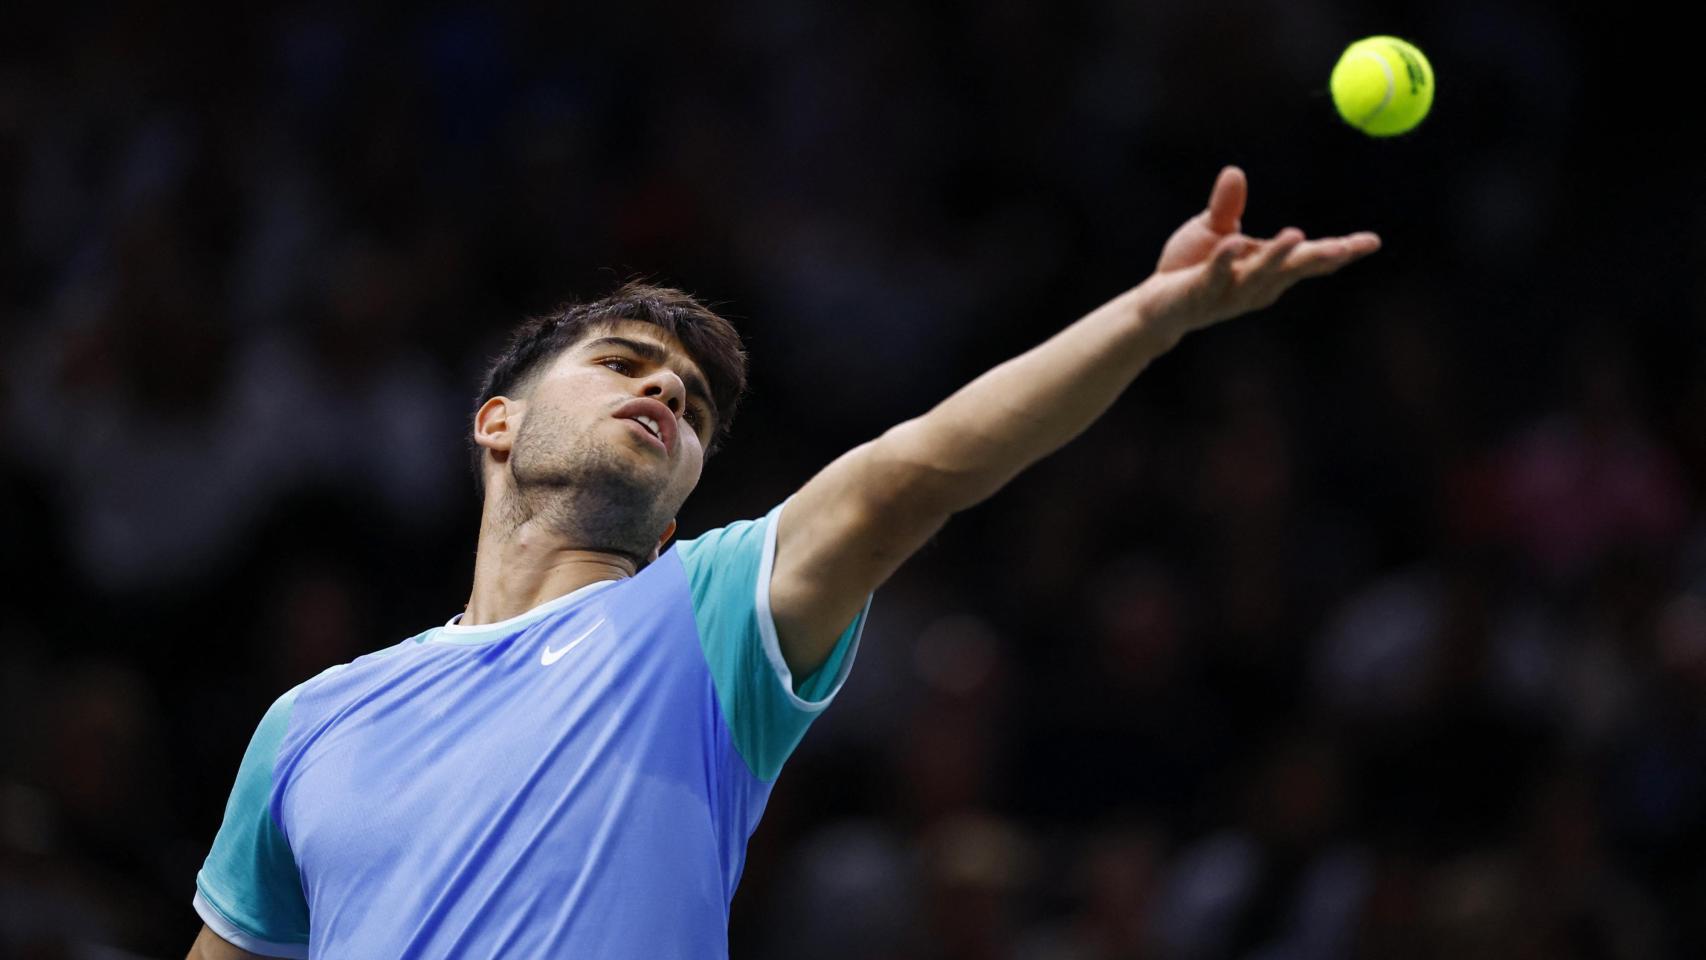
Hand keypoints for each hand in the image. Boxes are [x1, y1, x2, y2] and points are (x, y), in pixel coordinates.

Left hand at [1139, 167, 1380, 341]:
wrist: (1156, 306)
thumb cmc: (1192, 267)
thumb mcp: (1213, 230)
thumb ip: (1227, 206)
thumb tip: (1235, 172)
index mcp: (1268, 269)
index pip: (1309, 260)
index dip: (1341, 251)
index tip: (1372, 242)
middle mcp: (1257, 285)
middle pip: (1294, 270)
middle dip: (1321, 258)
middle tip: (1348, 247)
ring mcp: (1230, 293)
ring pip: (1258, 275)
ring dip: (1277, 256)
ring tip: (1296, 236)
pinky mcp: (1200, 294)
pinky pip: (1215, 276)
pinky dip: (1225, 261)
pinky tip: (1234, 244)